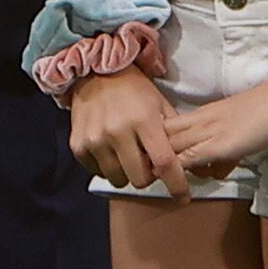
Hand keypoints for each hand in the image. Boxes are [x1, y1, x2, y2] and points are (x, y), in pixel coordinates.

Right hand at [68, 70, 189, 192]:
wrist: (94, 71)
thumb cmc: (132, 88)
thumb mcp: (159, 103)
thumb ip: (173, 133)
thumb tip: (188, 160)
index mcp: (144, 120)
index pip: (164, 162)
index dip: (176, 184)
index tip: (183, 196)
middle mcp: (118, 131)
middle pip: (139, 179)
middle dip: (148, 176)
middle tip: (148, 163)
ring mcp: (96, 139)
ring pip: (118, 180)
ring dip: (126, 173)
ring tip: (128, 155)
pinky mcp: (79, 145)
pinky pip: (98, 172)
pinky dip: (107, 167)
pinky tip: (111, 150)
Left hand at [162, 75, 267, 181]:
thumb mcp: (240, 128)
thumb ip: (224, 147)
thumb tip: (215, 167)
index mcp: (204, 113)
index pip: (166, 127)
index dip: (156, 144)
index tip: (155, 162)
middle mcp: (201, 120)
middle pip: (160, 137)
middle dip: (153, 157)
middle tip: (156, 178)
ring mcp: (208, 131)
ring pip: (169, 146)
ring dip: (162, 166)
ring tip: (167, 184)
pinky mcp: (219, 145)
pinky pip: (188, 158)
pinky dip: (178, 171)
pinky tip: (177, 184)